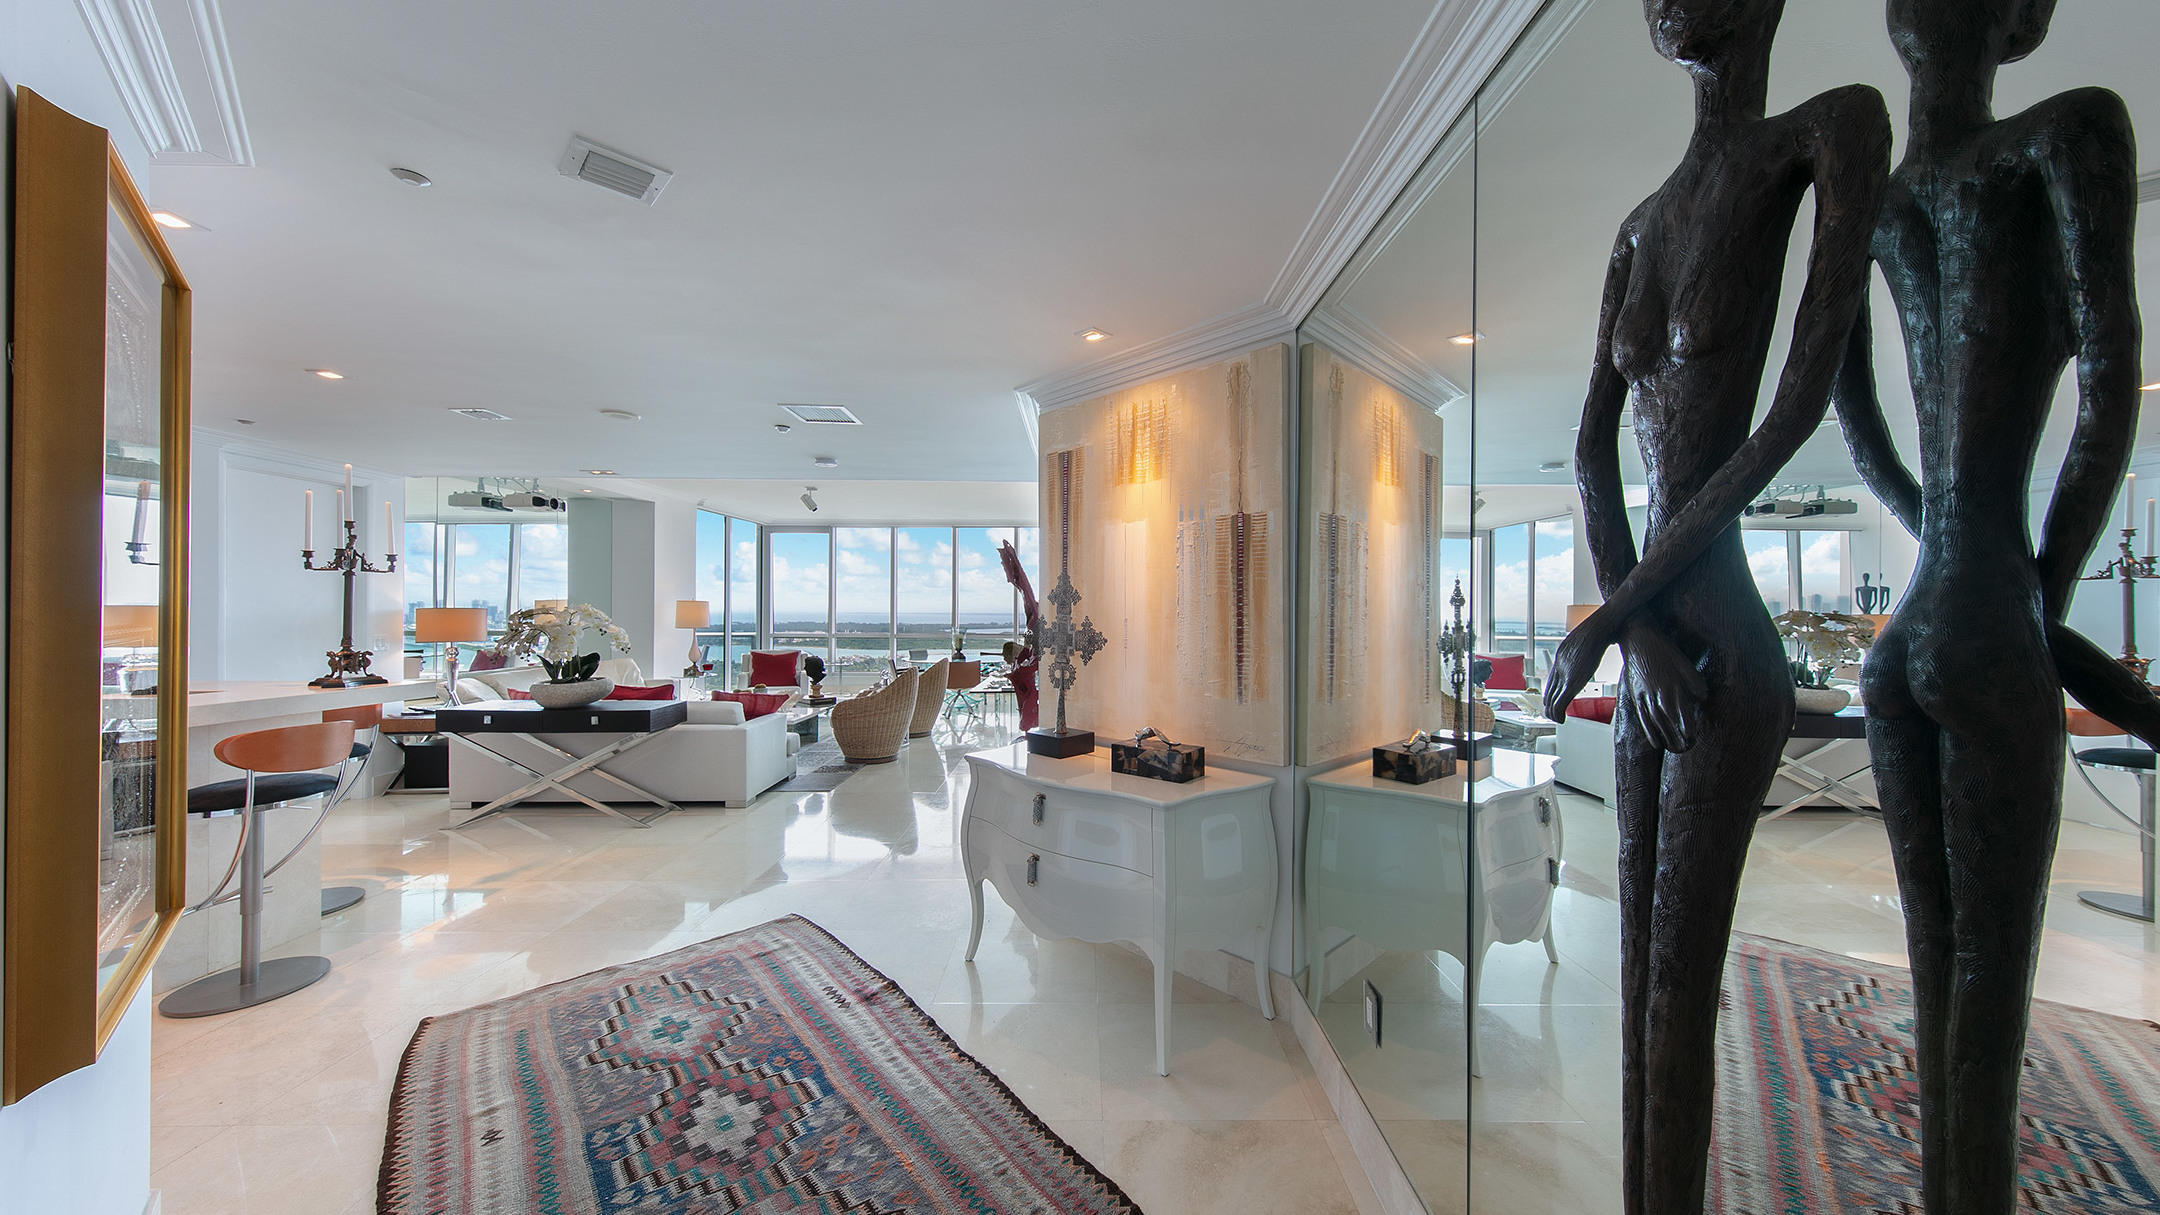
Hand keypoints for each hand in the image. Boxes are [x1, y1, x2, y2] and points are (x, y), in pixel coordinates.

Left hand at [1542, 616, 1617, 719]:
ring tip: (1558, 719)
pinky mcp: (1573, 679)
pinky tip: (1562, 719)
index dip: (1552, 695)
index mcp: (1562, 655)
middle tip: (1554, 717)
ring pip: (1552, 699)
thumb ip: (1586, 650)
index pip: (1551, 681)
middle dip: (1550, 707)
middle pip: (1549, 692)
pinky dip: (1559, 713)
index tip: (1555, 704)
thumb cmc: (1603, 629)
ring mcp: (1565, 671)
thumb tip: (1597, 647)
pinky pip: (1560, 701)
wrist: (1605, 625)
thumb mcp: (1589, 640)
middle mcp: (1559, 664)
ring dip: (1553, 713)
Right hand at [1619, 621, 1707, 753]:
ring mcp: (1646, 698)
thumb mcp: (1684, 662)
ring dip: (1667, 739)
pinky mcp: (1636, 697)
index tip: (1693, 738)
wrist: (1637, 638)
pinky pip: (1643, 720)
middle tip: (1687, 748)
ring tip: (1675, 749)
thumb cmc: (1662, 648)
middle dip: (1679, 739)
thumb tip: (1701, 698)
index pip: (1683, 715)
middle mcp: (1659, 696)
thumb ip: (1695, 682)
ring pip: (1657, 725)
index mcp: (1673, 687)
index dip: (1688, 729)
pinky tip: (1656, 743)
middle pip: (1670, 724)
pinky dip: (1650, 733)